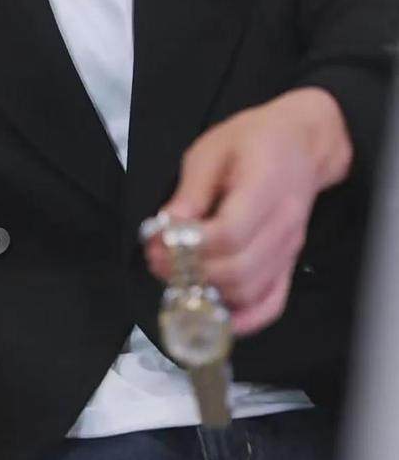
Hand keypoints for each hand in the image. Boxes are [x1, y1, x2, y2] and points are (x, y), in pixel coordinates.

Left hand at [144, 87, 352, 335]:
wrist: (301, 144)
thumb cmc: (255, 141)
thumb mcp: (212, 149)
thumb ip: (191, 190)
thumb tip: (167, 227)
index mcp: (265, 186)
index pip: (230, 232)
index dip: (190, 244)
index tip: (160, 240)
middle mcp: (283, 224)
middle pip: (239, 269)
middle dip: (191, 271)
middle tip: (158, 259)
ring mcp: (290, 249)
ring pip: (250, 291)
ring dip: (208, 292)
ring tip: (175, 274)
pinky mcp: (288, 264)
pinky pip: (270, 304)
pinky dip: (242, 318)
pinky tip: (211, 312)